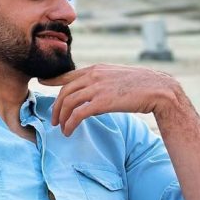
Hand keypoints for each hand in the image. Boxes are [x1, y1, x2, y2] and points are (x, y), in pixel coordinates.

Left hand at [40, 64, 182, 136]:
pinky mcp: (102, 102)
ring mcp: (97, 88)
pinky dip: (70, 124)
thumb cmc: (142, 85)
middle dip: (56, 107)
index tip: (41, 82)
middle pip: (65, 91)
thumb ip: (102, 81)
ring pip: (68, 103)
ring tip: (62, 128)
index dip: (53, 80)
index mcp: (96, 68)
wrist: (158, 89)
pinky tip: (69, 131)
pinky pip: (78, 114)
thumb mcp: (117, 77)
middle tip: (54, 120)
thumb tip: (93, 93)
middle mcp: (94, 75)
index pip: (68, 74)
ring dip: (62, 117)